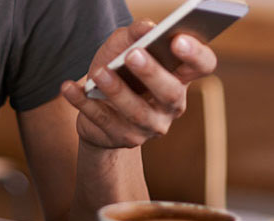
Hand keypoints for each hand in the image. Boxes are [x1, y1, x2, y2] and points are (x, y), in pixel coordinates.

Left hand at [60, 20, 218, 148]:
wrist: (97, 108)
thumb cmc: (118, 71)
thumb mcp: (123, 46)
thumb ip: (134, 34)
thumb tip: (146, 27)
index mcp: (180, 76)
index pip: (203, 65)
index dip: (195, 54)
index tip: (178, 40)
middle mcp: (171, 104)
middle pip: (170, 92)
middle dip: (152, 73)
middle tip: (133, 55)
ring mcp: (150, 126)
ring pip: (137, 112)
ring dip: (116, 91)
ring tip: (98, 73)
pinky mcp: (124, 139)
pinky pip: (103, 121)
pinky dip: (83, 103)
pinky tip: (69, 87)